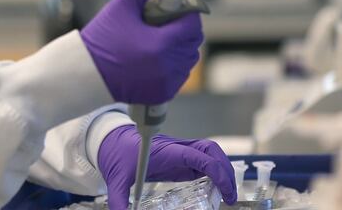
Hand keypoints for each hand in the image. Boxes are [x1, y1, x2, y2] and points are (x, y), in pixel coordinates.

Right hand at [81, 0, 203, 104]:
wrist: (84, 73)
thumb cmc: (101, 37)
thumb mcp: (122, 5)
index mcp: (161, 44)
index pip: (192, 25)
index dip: (185, 13)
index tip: (172, 9)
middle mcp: (167, 66)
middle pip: (193, 42)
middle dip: (183, 29)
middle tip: (163, 22)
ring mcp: (166, 83)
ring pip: (188, 59)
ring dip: (180, 46)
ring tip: (157, 39)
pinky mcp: (162, 93)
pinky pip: (180, 75)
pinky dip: (173, 64)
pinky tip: (155, 56)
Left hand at [97, 125, 237, 209]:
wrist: (111, 140)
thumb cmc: (116, 155)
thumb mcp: (116, 180)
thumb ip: (119, 200)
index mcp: (167, 152)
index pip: (200, 156)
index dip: (218, 173)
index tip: (226, 193)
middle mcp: (177, 148)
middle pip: (211, 149)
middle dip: (226, 170)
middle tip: (230, 196)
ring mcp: (179, 151)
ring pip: (209, 152)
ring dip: (222, 168)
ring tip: (226, 194)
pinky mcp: (178, 157)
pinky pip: (200, 160)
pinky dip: (212, 172)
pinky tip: (213, 188)